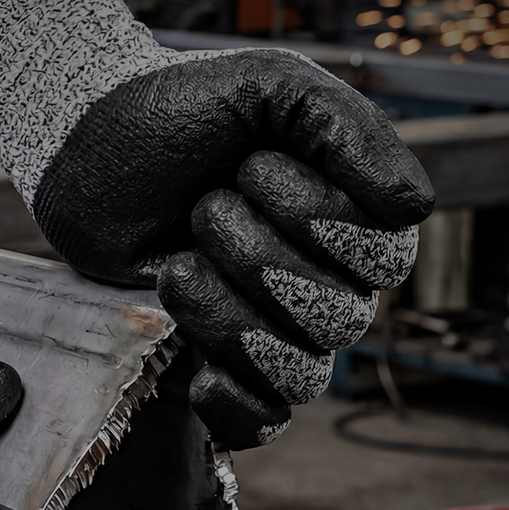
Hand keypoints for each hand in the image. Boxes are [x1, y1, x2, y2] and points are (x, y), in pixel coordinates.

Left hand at [0, 0, 432, 443]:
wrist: (93, 150)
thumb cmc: (188, 112)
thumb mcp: (272, 86)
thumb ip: (347, 126)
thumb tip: (415, 205)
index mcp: (355, 221)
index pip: (387, 257)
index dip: (321, 222)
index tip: (255, 166)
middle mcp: (332, 286)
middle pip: (340, 317)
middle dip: (257, 257)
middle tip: (205, 207)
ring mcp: (282, 335)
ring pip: (301, 373)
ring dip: (229, 317)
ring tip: (179, 266)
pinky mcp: (230, 371)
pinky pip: (264, 423)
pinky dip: (233, 401)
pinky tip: (195, 368)